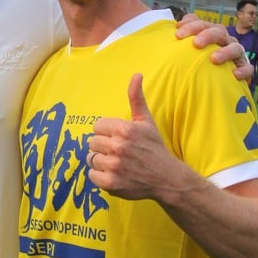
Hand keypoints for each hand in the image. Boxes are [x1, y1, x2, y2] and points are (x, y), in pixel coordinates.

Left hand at [86, 74, 175, 199]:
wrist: (166, 178)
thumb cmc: (154, 148)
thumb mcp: (146, 121)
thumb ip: (136, 98)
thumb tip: (137, 74)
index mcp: (124, 129)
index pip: (97, 126)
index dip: (106, 133)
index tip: (118, 138)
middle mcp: (118, 146)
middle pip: (92, 142)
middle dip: (103, 147)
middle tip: (118, 152)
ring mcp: (113, 166)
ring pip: (91, 159)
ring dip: (101, 162)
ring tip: (117, 164)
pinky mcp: (110, 183)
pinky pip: (91, 175)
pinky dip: (100, 176)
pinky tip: (115, 174)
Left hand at [175, 15, 252, 81]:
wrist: (217, 79)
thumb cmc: (199, 60)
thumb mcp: (189, 48)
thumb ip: (182, 39)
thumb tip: (174, 27)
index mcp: (210, 33)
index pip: (202, 24)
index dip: (191, 25)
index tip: (177, 34)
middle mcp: (224, 40)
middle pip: (218, 31)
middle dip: (207, 35)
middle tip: (196, 43)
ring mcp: (236, 53)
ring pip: (235, 48)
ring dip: (225, 52)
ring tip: (213, 59)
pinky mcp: (243, 67)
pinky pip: (247, 67)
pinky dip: (243, 70)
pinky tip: (235, 74)